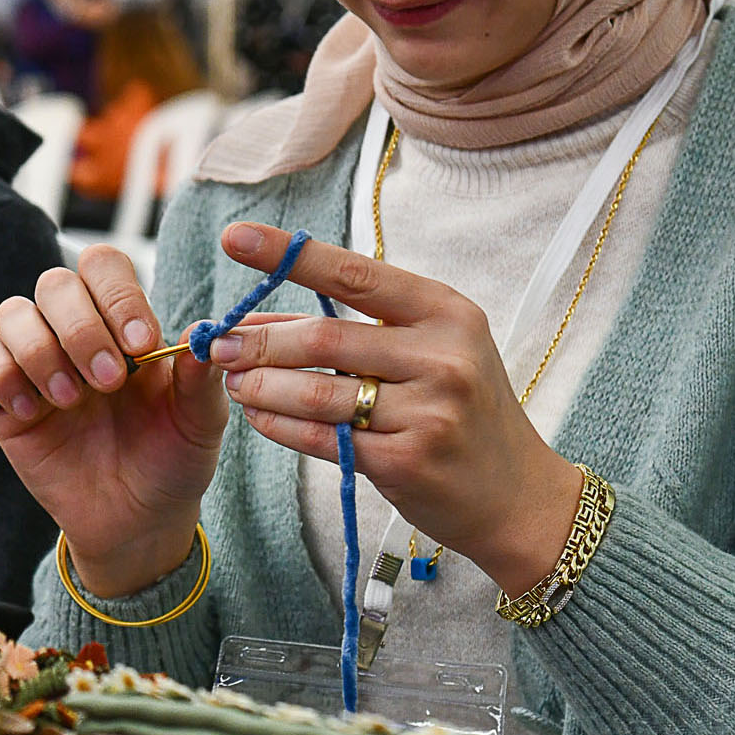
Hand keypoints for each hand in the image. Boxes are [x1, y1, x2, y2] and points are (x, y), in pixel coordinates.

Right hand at [0, 244, 227, 598]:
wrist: (135, 522)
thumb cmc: (171, 461)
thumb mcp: (200, 423)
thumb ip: (201, 379)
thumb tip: (205, 333)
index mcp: (125, 324)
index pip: (106, 268)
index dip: (118, 295)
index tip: (140, 345)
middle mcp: (77, 331)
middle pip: (56, 284)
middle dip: (82, 329)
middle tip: (109, 381)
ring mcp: (37, 360)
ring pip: (14, 313)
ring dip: (42, 351)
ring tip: (71, 399)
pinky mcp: (4, 395)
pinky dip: (5, 376)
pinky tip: (36, 411)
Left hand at [204, 224, 585, 591]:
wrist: (517, 496)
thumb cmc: (462, 410)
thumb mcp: (430, 351)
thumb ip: (358, 327)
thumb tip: (258, 316)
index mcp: (446, 312)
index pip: (355, 272)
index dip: (289, 256)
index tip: (233, 238)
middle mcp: (443, 357)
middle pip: (326, 338)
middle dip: (261, 340)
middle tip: (217, 341)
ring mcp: (428, 412)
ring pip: (318, 392)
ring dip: (262, 385)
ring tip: (232, 380)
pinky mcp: (407, 462)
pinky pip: (324, 439)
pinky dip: (280, 425)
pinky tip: (256, 415)